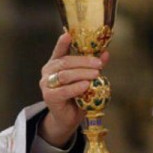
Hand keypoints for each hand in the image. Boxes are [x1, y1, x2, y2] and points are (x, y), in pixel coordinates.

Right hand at [38, 33, 109, 147]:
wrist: (68, 118)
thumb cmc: (77, 97)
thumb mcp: (87, 79)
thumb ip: (94, 67)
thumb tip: (106, 53)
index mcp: (56, 64)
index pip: (59, 51)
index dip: (62, 42)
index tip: (68, 34)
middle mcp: (48, 72)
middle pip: (66, 62)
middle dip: (84, 61)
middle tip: (99, 63)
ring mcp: (47, 84)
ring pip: (65, 75)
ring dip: (82, 73)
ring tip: (96, 74)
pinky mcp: (49, 97)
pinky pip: (64, 91)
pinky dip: (76, 87)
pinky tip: (86, 85)